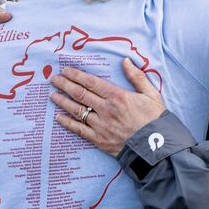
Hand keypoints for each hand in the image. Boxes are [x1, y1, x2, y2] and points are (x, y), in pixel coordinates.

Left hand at [50, 60, 164, 156]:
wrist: (155, 147)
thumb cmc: (155, 119)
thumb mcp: (151, 94)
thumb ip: (137, 76)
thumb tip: (125, 61)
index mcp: (118, 96)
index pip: (91, 82)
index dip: (76, 75)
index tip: (66, 70)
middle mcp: (106, 109)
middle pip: (80, 94)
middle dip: (65, 85)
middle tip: (53, 79)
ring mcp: (100, 125)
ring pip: (76, 110)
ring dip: (62, 101)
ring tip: (52, 95)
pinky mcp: (98, 139)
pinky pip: (78, 129)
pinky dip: (67, 123)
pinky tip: (58, 117)